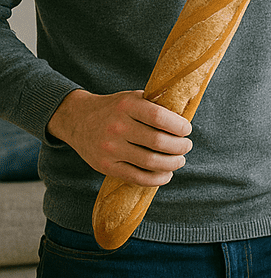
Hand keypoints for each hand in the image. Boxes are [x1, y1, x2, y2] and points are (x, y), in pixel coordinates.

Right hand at [47, 88, 191, 184]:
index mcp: (127, 106)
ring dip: (172, 164)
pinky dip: (157, 179)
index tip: (186, 130)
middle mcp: (117, 127)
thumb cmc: (115, 109)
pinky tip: (166, 174)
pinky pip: (136, 177)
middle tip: (186, 146)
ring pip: (150, 162)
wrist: (77, 119)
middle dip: (180, 147)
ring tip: (179, 160)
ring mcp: (110, 148)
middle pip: (158, 142)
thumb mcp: (132, 98)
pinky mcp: (105, 166)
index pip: (160, 117)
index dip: (179, 126)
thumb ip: (155, 106)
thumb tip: (186, 119)